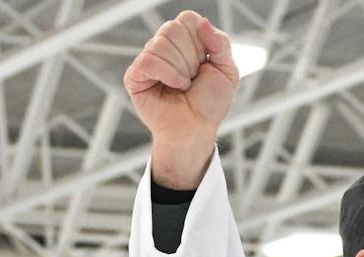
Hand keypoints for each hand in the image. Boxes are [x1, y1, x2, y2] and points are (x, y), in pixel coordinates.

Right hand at [126, 10, 238, 188]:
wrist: (197, 130)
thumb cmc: (210, 104)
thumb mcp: (227, 71)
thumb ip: (221, 43)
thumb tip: (203, 22)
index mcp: (184, 40)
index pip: (187, 19)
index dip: (200, 41)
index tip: (204, 62)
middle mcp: (164, 46)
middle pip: (173, 28)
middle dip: (190, 57)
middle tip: (193, 77)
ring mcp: (149, 59)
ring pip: (161, 44)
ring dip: (180, 69)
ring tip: (183, 85)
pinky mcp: (135, 75)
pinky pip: (148, 60)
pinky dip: (167, 75)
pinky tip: (174, 87)